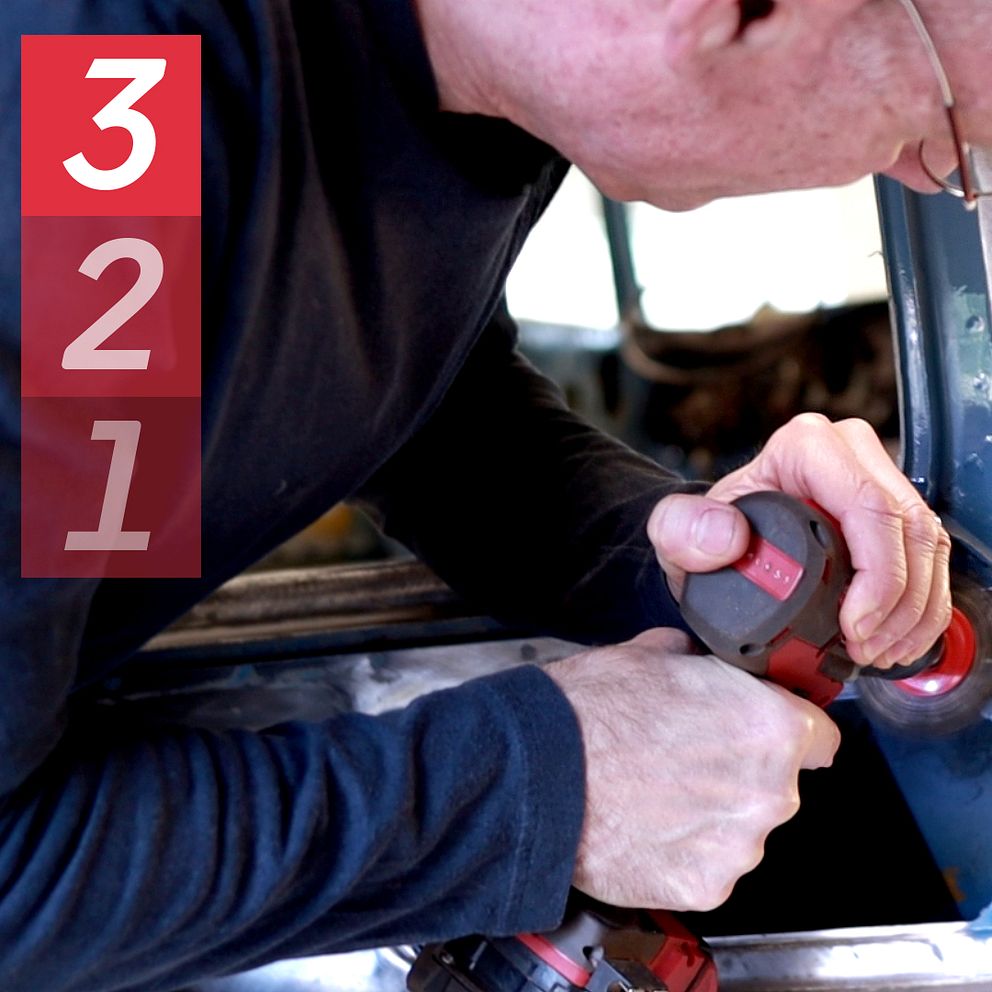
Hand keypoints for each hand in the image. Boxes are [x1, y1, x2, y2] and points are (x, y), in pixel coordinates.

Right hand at [547, 628, 839, 910]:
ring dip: (712, 813)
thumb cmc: (587, 712)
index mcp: (768, 726)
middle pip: (778, 784)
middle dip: (740, 771)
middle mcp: (768, 792)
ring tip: (654, 792)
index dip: (789, 729)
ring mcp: (738, 846)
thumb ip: (704, 666)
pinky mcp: (704, 886)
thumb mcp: (651, 654)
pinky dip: (684, 849)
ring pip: (742, 828)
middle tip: (685, 756)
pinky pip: (709, 864)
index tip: (766, 734)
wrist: (532, 773)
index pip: (821, 736)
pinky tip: (645, 824)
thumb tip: (705, 667)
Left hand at [647, 414, 951, 668]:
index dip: (877, 575)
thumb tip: (730, 536)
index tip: (853, 626)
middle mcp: (850, 453)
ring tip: (877, 653)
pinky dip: (920, 608)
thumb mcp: (673, 531)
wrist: (716, 541)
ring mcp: (877, 480)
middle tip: (866, 650)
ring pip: (929, 546)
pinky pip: (930, 559)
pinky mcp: (894, 513)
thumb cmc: (702, 531)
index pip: (868, 505)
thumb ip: (681, 529)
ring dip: (915, 611)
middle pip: (910, 528)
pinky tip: (895, 641)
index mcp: (805, 446)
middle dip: (900, 603)